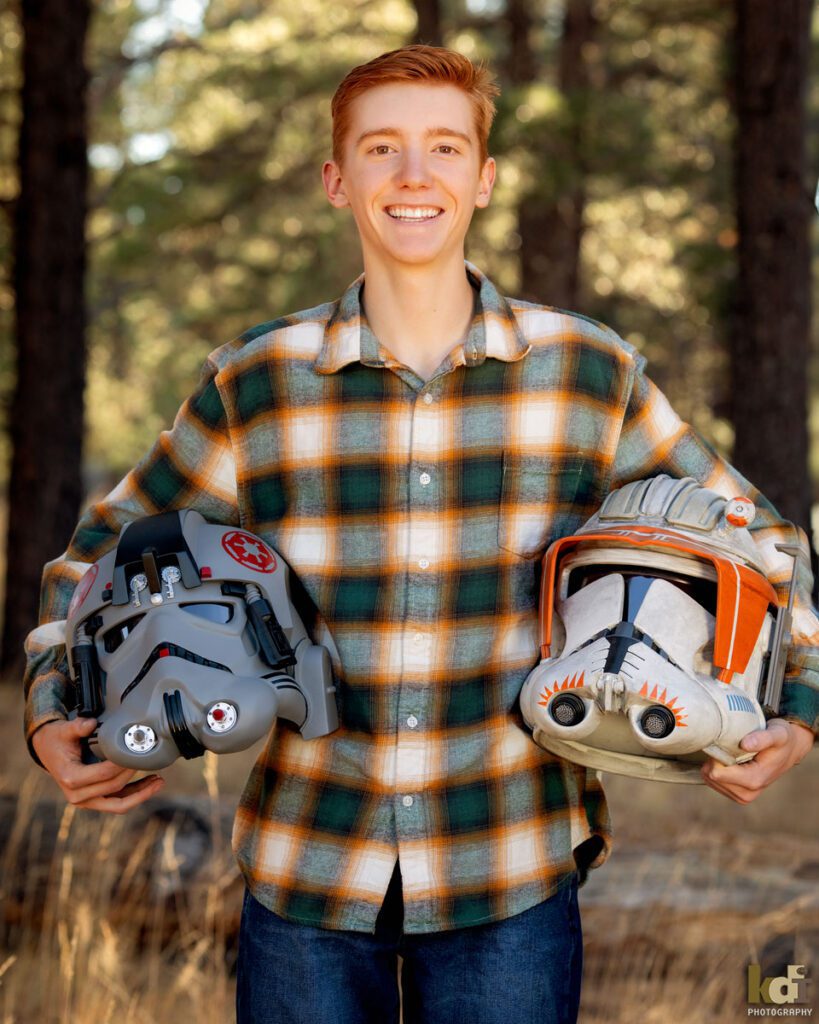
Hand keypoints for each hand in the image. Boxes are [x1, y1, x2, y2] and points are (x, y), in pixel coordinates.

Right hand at [31, 717, 164, 812]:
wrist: (48, 750)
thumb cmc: (58, 739)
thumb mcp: (64, 730)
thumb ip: (78, 726)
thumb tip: (90, 723)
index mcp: (70, 778)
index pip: (103, 775)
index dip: (122, 765)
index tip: (137, 753)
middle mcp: (77, 795)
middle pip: (113, 790)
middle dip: (135, 777)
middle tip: (151, 762)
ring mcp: (86, 801)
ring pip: (118, 805)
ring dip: (140, 795)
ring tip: (159, 781)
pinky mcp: (94, 800)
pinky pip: (117, 803)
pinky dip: (134, 795)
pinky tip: (150, 784)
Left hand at [701, 718, 813, 803]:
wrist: (790, 750)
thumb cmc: (782, 739)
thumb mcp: (777, 734)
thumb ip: (763, 738)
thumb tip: (744, 744)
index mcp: (754, 780)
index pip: (717, 773)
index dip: (716, 754)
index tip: (726, 741)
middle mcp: (747, 793)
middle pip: (711, 776)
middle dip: (715, 758)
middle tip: (731, 745)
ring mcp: (741, 796)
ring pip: (709, 779)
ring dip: (716, 763)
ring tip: (734, 752)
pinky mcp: (736, 794)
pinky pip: (712, 781)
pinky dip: (716, 768)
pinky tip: (731, 760)